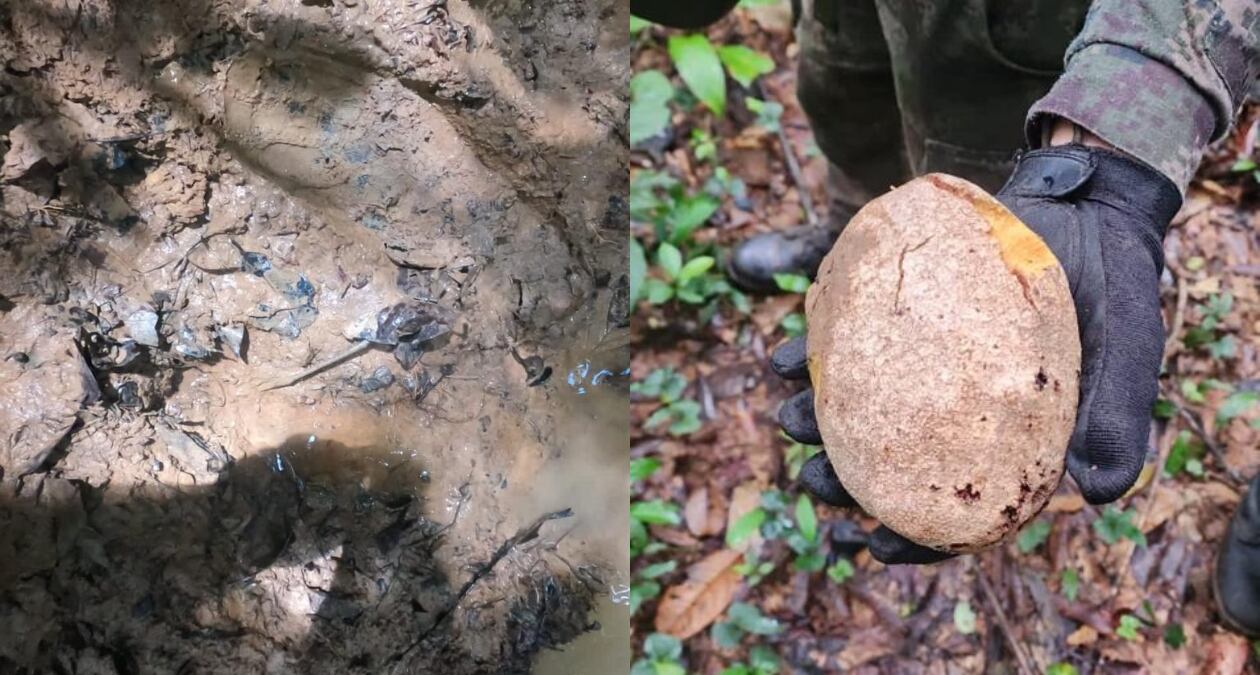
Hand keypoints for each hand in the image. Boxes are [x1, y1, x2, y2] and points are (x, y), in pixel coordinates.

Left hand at [776, 142, 1179, 562]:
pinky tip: (788, 358)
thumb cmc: (1112, 285)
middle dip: (843, 479)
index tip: (868, 544)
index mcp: (1004, 441)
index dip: (914, 539)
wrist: (1084, 204)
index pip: (956, 509)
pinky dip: (813, 350)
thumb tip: (1096, 492)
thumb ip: (1113, 418)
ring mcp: (920, 361)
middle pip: (890, 463)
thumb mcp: (1126, 351)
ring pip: (858, 408)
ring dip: (815, 420)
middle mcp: (953, 408)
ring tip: (787, 418)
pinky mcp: (897, 316)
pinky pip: (846, 340)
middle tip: (811, 479)